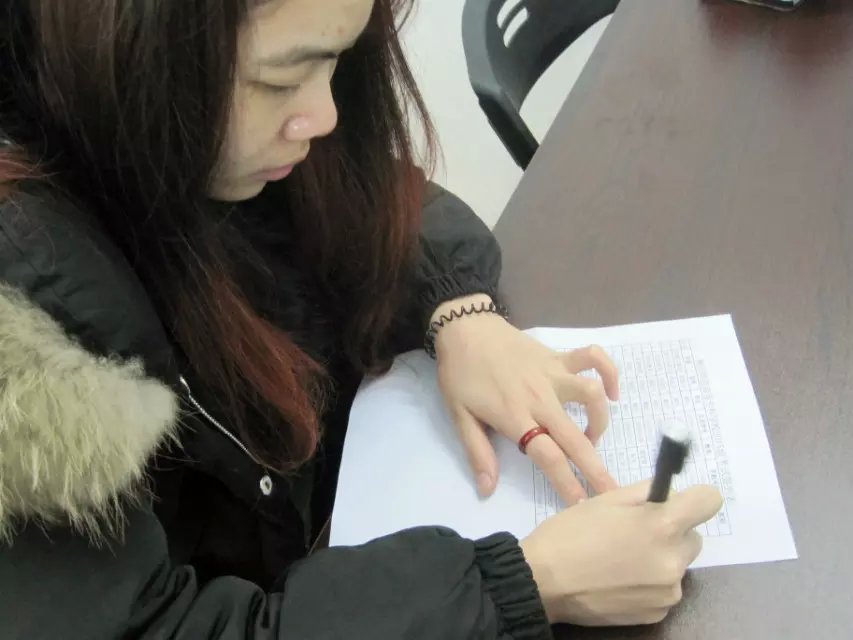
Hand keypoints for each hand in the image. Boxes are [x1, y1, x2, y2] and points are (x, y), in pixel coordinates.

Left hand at [432, 295, 619, 503]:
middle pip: (576, 438)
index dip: (567, 483)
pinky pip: (592, 358)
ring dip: (600, 421)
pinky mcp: (557, 356)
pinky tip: (611, 393)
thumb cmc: (460, 374)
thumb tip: (487, 490)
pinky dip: (608, 373)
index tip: (582, 507)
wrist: (465, 328)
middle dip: (597, 469)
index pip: (548, 457)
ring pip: (591, 396)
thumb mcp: (459, 415)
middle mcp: (540, 398)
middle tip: (612, 493)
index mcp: (515, 417)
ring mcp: (552, 374)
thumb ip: (477, 452)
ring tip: (592, 437)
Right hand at [520, 481, 722, 626]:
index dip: (694, 498)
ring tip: (621, 559)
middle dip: (671, 531)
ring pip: (677, 564)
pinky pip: (664, 589)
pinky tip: (619, 580)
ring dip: (659, 558)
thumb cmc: (570, 534)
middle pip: (693, 536)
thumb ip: (645, 492)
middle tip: (634, 532)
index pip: (710, 501)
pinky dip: (649, 584)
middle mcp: (673, 560)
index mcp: (662, 524)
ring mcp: (668, 591)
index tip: (675, 503)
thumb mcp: (605, 500)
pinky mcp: (658, 613)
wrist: (543, 582)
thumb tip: (669, 493)